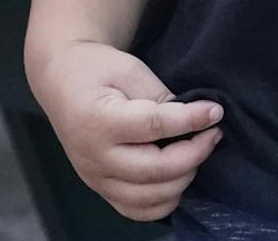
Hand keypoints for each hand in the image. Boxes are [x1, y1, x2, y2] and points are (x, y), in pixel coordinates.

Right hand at [31, 38, 224, 222]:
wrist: (61, 82)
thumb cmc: (96, 69)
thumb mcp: (129, 69)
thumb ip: (159, 96)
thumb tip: (194, 118)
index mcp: (99, 122)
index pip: (153, 127)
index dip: (190, 120)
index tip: (216, 111)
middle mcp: (95, 159)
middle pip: (154, 170)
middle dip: (194, 154)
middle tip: (214, 133)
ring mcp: (95, 179)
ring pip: (148, 198)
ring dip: (183, 178)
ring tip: (198, 151)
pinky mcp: (100, 190)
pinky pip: (136, 210)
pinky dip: (163, 200)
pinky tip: (179, 175)